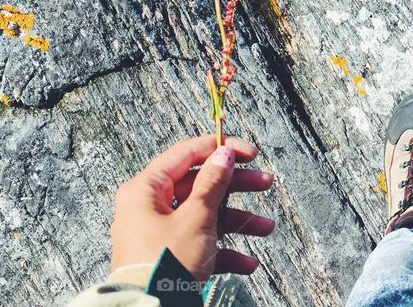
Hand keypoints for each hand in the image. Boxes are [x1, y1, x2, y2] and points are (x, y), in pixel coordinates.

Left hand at [110, 135, 274, 280]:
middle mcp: (150, 208)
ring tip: (265, 227)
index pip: (186, 154)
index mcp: (146, 190)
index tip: (248, 153)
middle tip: (264, 181)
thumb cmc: (164, 263)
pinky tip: (247, 263)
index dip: (219, 149)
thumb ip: (212, 183)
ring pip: (205, 216)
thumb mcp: (196, 217)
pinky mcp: (170, 257)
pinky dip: (224, 251)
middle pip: (200, 185)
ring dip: (237, 221)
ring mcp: (160, 234)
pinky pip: (201, 245)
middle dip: (235, 186)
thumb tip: (223, 155)